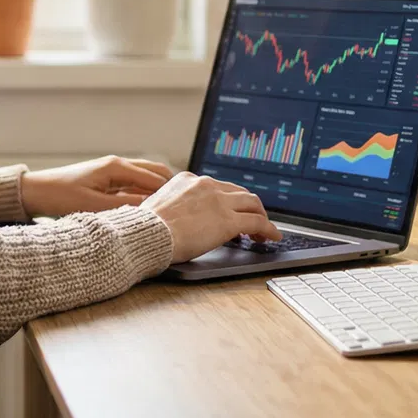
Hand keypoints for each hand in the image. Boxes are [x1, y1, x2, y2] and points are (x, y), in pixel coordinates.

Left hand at [20, 156, 172, 217]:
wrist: (37, 191)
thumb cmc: (61, 196)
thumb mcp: (95, 206)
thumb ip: (125, 207)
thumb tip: (152, 209)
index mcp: (117, 167)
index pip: (156, 178)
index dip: (172, 193)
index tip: (187, 208)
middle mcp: (118, 165)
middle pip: (156, 172)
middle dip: (171, 188)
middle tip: (186, 206)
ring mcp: (113, 171)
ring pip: (146, 178)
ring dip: (159, 191)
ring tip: (171, 209)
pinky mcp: (107, 180)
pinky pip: (134, 185)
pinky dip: (145, 194)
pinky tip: (150, 209)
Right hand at [140, 173, 279, 262]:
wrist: (148, 233)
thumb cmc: (146, 227)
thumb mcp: (158, 206)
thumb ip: (173, 206)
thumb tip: (176, 219)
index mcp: (188, 180)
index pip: (217, 187)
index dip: (228, 200)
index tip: (230, 210)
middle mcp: (206, 185)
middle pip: (238, 192)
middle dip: (248, 206)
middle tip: (252, 220)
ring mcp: (219, 201)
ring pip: (252, 203)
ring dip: (260, 216)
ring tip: (263, 231)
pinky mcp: (228, 220)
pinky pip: (257, 222)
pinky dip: (269, 229)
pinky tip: (271, 237)